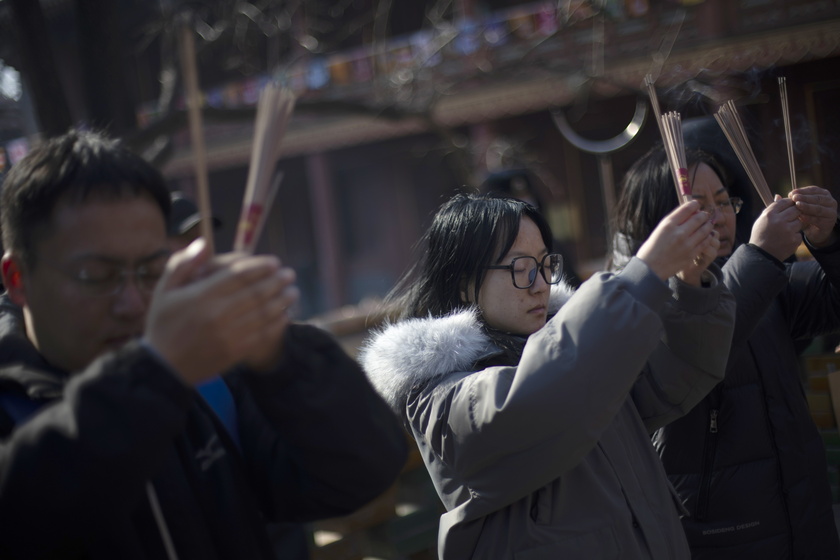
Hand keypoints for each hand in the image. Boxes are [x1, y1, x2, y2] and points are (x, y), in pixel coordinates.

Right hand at [144, 238, 299, 384]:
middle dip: (277, 281)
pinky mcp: (236, 351)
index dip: (260, 266)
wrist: (162, 368)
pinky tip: (284, 315)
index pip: (239, 275)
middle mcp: (219, 313)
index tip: (274, 262)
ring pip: (264, 312)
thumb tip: (203, 243)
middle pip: (256, 292)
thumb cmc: (163, 324)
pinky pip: (263, 333)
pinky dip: (277, 323)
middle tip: (289, 274)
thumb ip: (182, 264)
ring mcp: (229, 334)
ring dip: (282, 300)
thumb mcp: (164, 290)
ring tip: (293, 291)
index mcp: (202, 295)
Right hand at [636, 201, 716, 282]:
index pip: (686, 209)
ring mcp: (686, 244)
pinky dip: (707, 237)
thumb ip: (673, 222)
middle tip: (704, 215)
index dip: (694, 204)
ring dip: (708, 225)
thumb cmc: (652, 248)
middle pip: (698, 218)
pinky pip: (705, 242)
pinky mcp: (691, 254)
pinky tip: (707, 235)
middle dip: (703, 215)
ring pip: (704, 230)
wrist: (650, 268)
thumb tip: (689, 213)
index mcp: (668, 225)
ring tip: (707, 224)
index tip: (696, 204)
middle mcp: (678, 233)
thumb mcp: (659, 230)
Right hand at [749, 194, 802, 260]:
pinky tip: (786, 240)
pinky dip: (794, 236)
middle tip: (789, 219)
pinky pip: (799, 234)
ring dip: (795, 225)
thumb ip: (772, 208)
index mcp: (769, 214)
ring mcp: (788, 231)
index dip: (788, 204)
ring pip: (799, 222)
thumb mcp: (762, 220)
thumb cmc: (760, 235)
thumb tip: (779, 195)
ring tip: (785, 232)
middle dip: (794, 213)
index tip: (788, 208)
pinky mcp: (794, 240)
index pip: (785, 202)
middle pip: (796, 209)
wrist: (761, 255)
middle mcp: (779, 221)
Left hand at [789, 186, 837, 246]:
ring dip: (807, 206)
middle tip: (794, 198)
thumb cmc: (805, 215)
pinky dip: (809, 218)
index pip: (813, 190)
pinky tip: (801, 217)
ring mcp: (831, 212)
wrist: (813, 231)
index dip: (802, 191)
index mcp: (823, 194)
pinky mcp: (829, 223)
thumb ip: (790, 201)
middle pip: (817, 198)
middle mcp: (829, 202)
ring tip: (797, 205)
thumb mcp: (798, 206)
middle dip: (805, 198)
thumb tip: (776, 196)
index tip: (791, 193)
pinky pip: (818, 219)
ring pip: (818, 208)